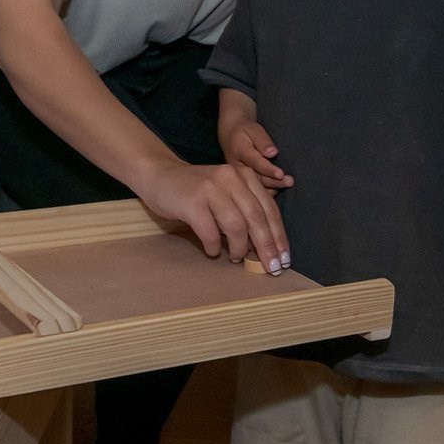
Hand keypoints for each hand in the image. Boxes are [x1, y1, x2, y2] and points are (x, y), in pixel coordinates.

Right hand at [138, 162, 289, 273]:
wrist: (160, 176)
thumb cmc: (196, 191)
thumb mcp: (226, 192)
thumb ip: (245, 210)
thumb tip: (264, 246)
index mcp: (244, 176)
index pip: (268, 209)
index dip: (278, 236)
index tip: (284, 259)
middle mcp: (230, 178)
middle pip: (256, 217)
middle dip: (266, 246)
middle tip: (271, 267)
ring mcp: (210, 188)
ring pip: (236, 225)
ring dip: (239, 248)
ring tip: (236, 258)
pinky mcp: (192, 201)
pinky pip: (210, 232)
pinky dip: (214, 246)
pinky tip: (213, 251)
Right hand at [221, 120, 292, 189]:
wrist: (230, 136)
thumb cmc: (245, 131)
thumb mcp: (254, 130)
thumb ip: (263, 141)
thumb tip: (273, 152)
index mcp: (239, 151)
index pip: (255, 162)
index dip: (268, 169)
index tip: (281, 174)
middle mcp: (237, 167)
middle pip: (256, 177)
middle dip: (274, 181)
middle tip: (290, 181)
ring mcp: (238, 176)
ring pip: (255, 185)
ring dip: (272, 187)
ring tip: (288, 184)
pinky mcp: (241, 181)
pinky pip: (252, 190)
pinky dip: (266, 193)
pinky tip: (277, 190)